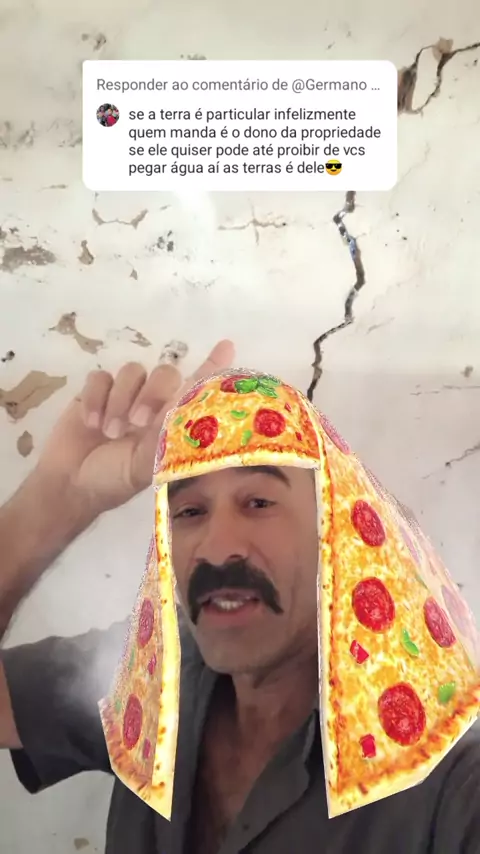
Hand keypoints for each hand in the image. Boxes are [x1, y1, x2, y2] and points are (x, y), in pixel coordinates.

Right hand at [35, 340, 234, 519]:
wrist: (71, 484)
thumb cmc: (114, 480)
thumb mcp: (145, 468)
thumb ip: (164, 440)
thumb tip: (182, 412)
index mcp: (171, 421)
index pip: (196, 387)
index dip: (212, 366)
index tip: (227, 345)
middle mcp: (152, 403)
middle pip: (165, 373)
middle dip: (153, 394)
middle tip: (138, 423)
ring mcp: (124, 395)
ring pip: (132, 372)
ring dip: (120, 401)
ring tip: (110, 432)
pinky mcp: (95, 391)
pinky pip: (101, 377)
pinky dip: (96, 399)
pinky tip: (91, 423)